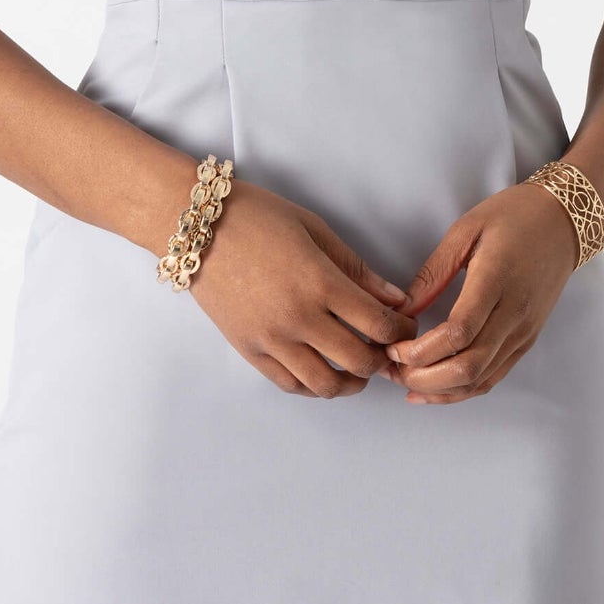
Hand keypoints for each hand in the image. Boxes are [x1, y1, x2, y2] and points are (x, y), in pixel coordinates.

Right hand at [185, 177, 419, 396]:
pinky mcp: (248, 350)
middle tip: (386, 347)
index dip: (402, 332)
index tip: (405, 326)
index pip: (379, 325)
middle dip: (383, 359)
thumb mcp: (315, 230)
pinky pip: (290, 384)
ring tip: (356, 366)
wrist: (197, 226)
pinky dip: (314, 385)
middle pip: (359, 362)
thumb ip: (357, 269)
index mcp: (319, 283)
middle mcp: (297, 318)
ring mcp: (271, 339)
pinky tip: (323, 370)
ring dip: (351, 381)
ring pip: (325, 385)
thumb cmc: (258, 217)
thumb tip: (396, 299)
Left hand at [383, 181, 580, 403]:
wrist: (563, 222)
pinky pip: (494, 376)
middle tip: (391, 369)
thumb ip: (435, 272)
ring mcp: (524, 332)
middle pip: (468, 366)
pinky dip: (462, 390)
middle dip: (423, 377)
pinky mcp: (527, 340)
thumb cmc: (513, 216)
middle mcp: (514, 314)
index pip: (458, 333)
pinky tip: (434, 390)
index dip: (421, 350)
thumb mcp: (466, 229)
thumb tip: (404, 309)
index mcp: (496, 281)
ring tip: (405, 382)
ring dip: (440, 390)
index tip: (393, 347)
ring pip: (481, 379)